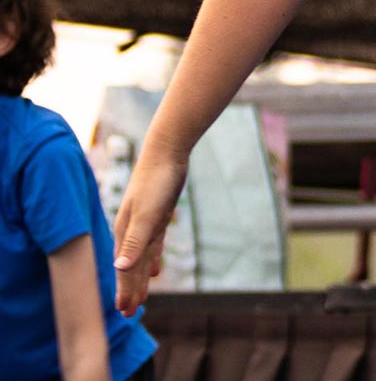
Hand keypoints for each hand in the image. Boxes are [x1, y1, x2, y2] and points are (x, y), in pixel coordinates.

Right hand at [113, 149, 188, 315]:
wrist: (167, 150)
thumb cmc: (156, 182)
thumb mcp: (147, 215)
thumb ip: (134, 242)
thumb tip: (119, 269)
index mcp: (126, 232)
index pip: (124, 269)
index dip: (124, 290)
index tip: (123, 312)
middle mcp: (132, 229)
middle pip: (131, 266)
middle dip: (129, 289)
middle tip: (129, 314)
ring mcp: (145, 221)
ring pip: (141, 256)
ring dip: (140, 277)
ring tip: (141, 296)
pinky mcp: (158, 213)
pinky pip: (153, 242)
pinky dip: (152, 257)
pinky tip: (155, 269)